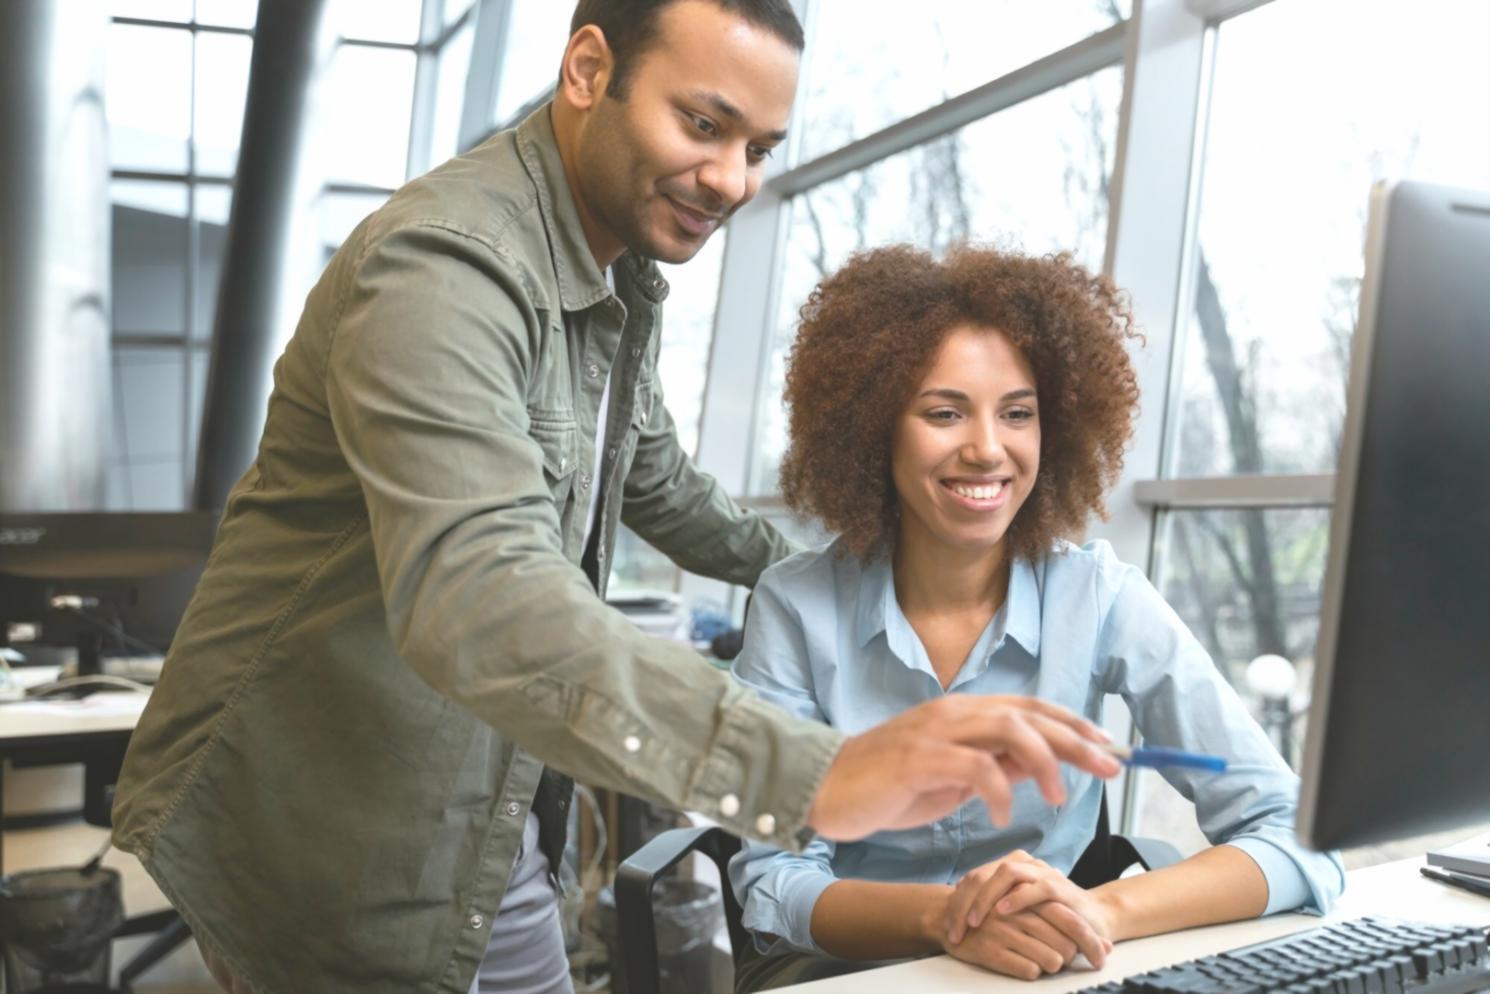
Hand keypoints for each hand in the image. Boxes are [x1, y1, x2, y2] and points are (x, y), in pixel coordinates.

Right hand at [805, 696, 1119, 841]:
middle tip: (1110, 766)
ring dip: (1045, 761)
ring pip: (1009, 729)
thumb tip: (1037, 766)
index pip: (1030, 708)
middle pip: (1029, 715)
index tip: (1106, 745)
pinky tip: (1003, 812)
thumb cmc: (887, 786)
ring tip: (1060, 795)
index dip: (1072, 724)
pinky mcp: (919, 758)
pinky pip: (974, 767)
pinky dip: (998, 789)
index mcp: (962, 713)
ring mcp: (935, 732)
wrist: (826, 788)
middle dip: (1076, 740)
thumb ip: (991, 766)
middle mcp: (954, 713)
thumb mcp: (950, 778)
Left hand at [945, 852, 1113, 966]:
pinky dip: (1018, 898)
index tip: (948, 925)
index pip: (975, 876)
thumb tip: (956, 902)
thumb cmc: (1048, 915)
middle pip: (986, 873)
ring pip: (1007, 873)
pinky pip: (1037, 888)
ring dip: (987, 897)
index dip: (958, 900)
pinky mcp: (1061, 887)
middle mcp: (1025, 864)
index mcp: (1010, 866)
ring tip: (974, 920)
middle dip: (966, 902)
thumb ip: (991, 900)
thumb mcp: (1016, 906)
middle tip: (956, 929)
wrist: (1092, 918)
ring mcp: (1043, 872)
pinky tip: (1003, 910)